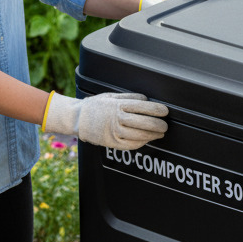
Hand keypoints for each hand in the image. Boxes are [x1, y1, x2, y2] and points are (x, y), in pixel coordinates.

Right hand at [45, 92, 168, 149]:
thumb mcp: (111, 96)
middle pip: (144, 122)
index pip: (143, 107)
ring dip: (152, 135)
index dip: (156, 110)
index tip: (165, 111)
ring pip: (139, 135)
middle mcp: (117, 118)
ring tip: (160, 133)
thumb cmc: (96, 106)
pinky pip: (131, 145)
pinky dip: (141, 142)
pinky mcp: (112, 143)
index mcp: (118, 105)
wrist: (76, 119)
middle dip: (158, 124)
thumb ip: (129, 97)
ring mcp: (114, 132)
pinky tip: (147, 139)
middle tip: (165, 125)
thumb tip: (146, 99)